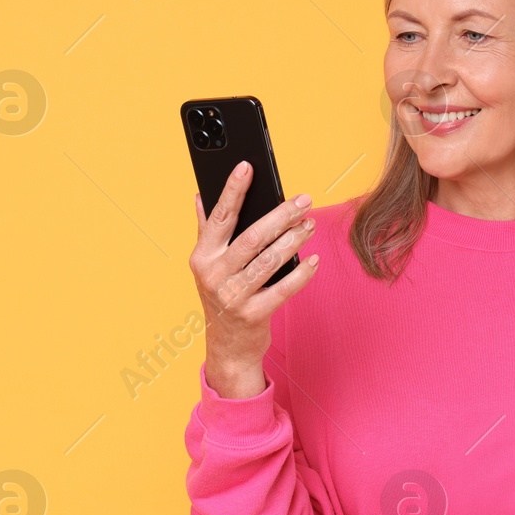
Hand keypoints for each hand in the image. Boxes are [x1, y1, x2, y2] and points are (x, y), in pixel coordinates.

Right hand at [190, 162, 319, 399]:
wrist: (227, 347)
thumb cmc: (222, 297)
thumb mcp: (208, 265)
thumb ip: (205, 230)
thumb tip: (200, 195)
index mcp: (202, 257)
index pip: (220, 217)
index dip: (233, 190)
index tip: (247, 166)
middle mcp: (214, 275)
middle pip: (252, 237)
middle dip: (281, 215)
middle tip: (303, 200)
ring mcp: (233, 296)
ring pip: (270, 260)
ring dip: (294, 240)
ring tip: (310, 225)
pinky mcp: (254, 315)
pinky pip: (284, 289)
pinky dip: (302, 273)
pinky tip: (314, 260)